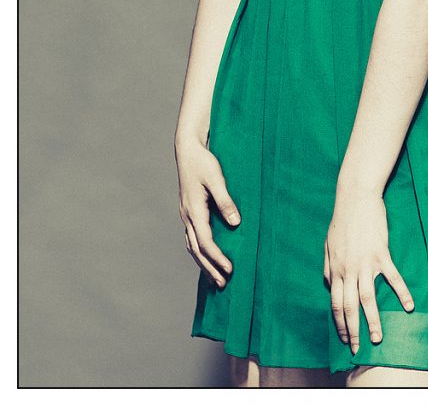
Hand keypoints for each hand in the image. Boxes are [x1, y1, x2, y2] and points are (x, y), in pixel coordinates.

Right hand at [175, 140, 240, 289]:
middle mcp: (187, 216)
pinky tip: (206, 256)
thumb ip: (225, 200)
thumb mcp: (216, 179)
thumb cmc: (203, 162)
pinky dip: (199, 251)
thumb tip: (235, 223)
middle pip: (196, 249)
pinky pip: (192, 238)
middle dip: (209, 267)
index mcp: (194, 210)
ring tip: (215, 277)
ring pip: (192, 246)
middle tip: (223, 284)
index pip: (205, 242)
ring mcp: (186, 214)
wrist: (188, 150)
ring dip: (203, 262)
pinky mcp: (189, 211)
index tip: (230, 269)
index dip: (217, 257)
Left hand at [324, 186, 414, 353]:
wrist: (356, 197)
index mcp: (335, 269)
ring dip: (372, 320)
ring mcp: (365, 262)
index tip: (345, 338)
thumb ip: (327, 266)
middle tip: (358, 348)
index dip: (340, 323)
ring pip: (367, 298)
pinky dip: (402, 292)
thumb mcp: (328, 243)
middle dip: (353, 330)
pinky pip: (392, 277)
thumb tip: (327, 283)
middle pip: (349, 306)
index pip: (335, 303)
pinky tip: (409, 306)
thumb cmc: (341, 220)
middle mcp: (348, 269)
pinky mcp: (381, 253)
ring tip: (377, 338)